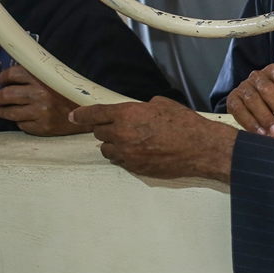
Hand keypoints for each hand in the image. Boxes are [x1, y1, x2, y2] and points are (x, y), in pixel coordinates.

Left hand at [0, 66, 82, 135]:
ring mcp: (40, 112)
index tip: (0, 82)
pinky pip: (21, 125)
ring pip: (10, 112)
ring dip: (1, 111)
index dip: (3, 78)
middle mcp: (40, 94)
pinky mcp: (42, 127)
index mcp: (43, 78)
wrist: (88, 111)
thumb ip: (37, 74)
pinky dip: (17, 121)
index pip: (14, 74)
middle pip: (7, 95)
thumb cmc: (70, 92)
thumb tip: (12, 75)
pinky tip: (18, 119)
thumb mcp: (55, 77)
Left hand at [69, 97, 236, 182]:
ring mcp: (127, 154)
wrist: (199, 148)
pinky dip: (124, 155)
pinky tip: (139, 151)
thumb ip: (140, 107)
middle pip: (99, 132)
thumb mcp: (161, 104)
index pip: (96, 114)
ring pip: (107, 149)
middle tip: (118, 125)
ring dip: (113, 143)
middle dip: (105, 128)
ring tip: (129, 140)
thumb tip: (135, 110)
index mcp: (128, 114)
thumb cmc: (184, 124)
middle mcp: (122, 134)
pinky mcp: (135, 168)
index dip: (82, 115)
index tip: (74, 116)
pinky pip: (120, 161)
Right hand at [224, 64, 273, 137]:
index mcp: (273, 72)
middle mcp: (257, 77)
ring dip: (266, 118)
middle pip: (268, 90)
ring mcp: (243, 87)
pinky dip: (250, 123)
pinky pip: (239, 110)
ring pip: (253, 100)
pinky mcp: (232, 99)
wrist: (253, 105)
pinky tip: (261, 133)